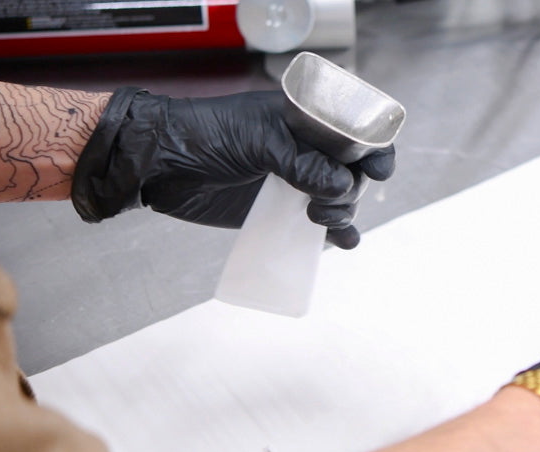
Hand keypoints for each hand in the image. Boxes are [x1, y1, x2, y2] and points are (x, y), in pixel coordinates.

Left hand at [71, 88, 394, 248]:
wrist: (161, 164)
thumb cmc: (205, 134)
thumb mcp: (257, 139)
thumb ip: (301, 162)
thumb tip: (341, 187)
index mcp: (304, 120)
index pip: (355, 131)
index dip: (375, 150)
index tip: (377, 171)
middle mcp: (305, 151)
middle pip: (354, 172)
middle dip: (354, 189)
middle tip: (328, 201)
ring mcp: (294, 183)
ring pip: (341, 201)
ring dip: (345, 214)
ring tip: (323, 221)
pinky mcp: (278, 213)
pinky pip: (317, 228)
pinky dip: (335, 236)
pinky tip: (341, 243)